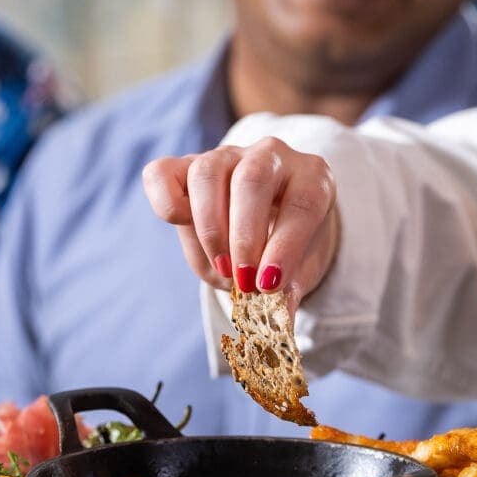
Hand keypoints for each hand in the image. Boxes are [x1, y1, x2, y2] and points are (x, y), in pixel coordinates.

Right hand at [143, 137, 338, 307]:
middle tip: (243, 282)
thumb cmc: (288, 250)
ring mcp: (227, 157)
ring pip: (208, 173)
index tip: (269, 285)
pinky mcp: (186, 167)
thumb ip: (290, 292)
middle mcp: (271, 156)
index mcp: (312, 177)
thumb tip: (280, 320)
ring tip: (221, 268)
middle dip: (244, 238)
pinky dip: (164, 200)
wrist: (269, 229)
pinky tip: (179, 225)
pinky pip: (164, 173)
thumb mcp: (299, 272)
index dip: (286, 246)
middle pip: (252, 181)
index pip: (303, 202)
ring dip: (210, 228)